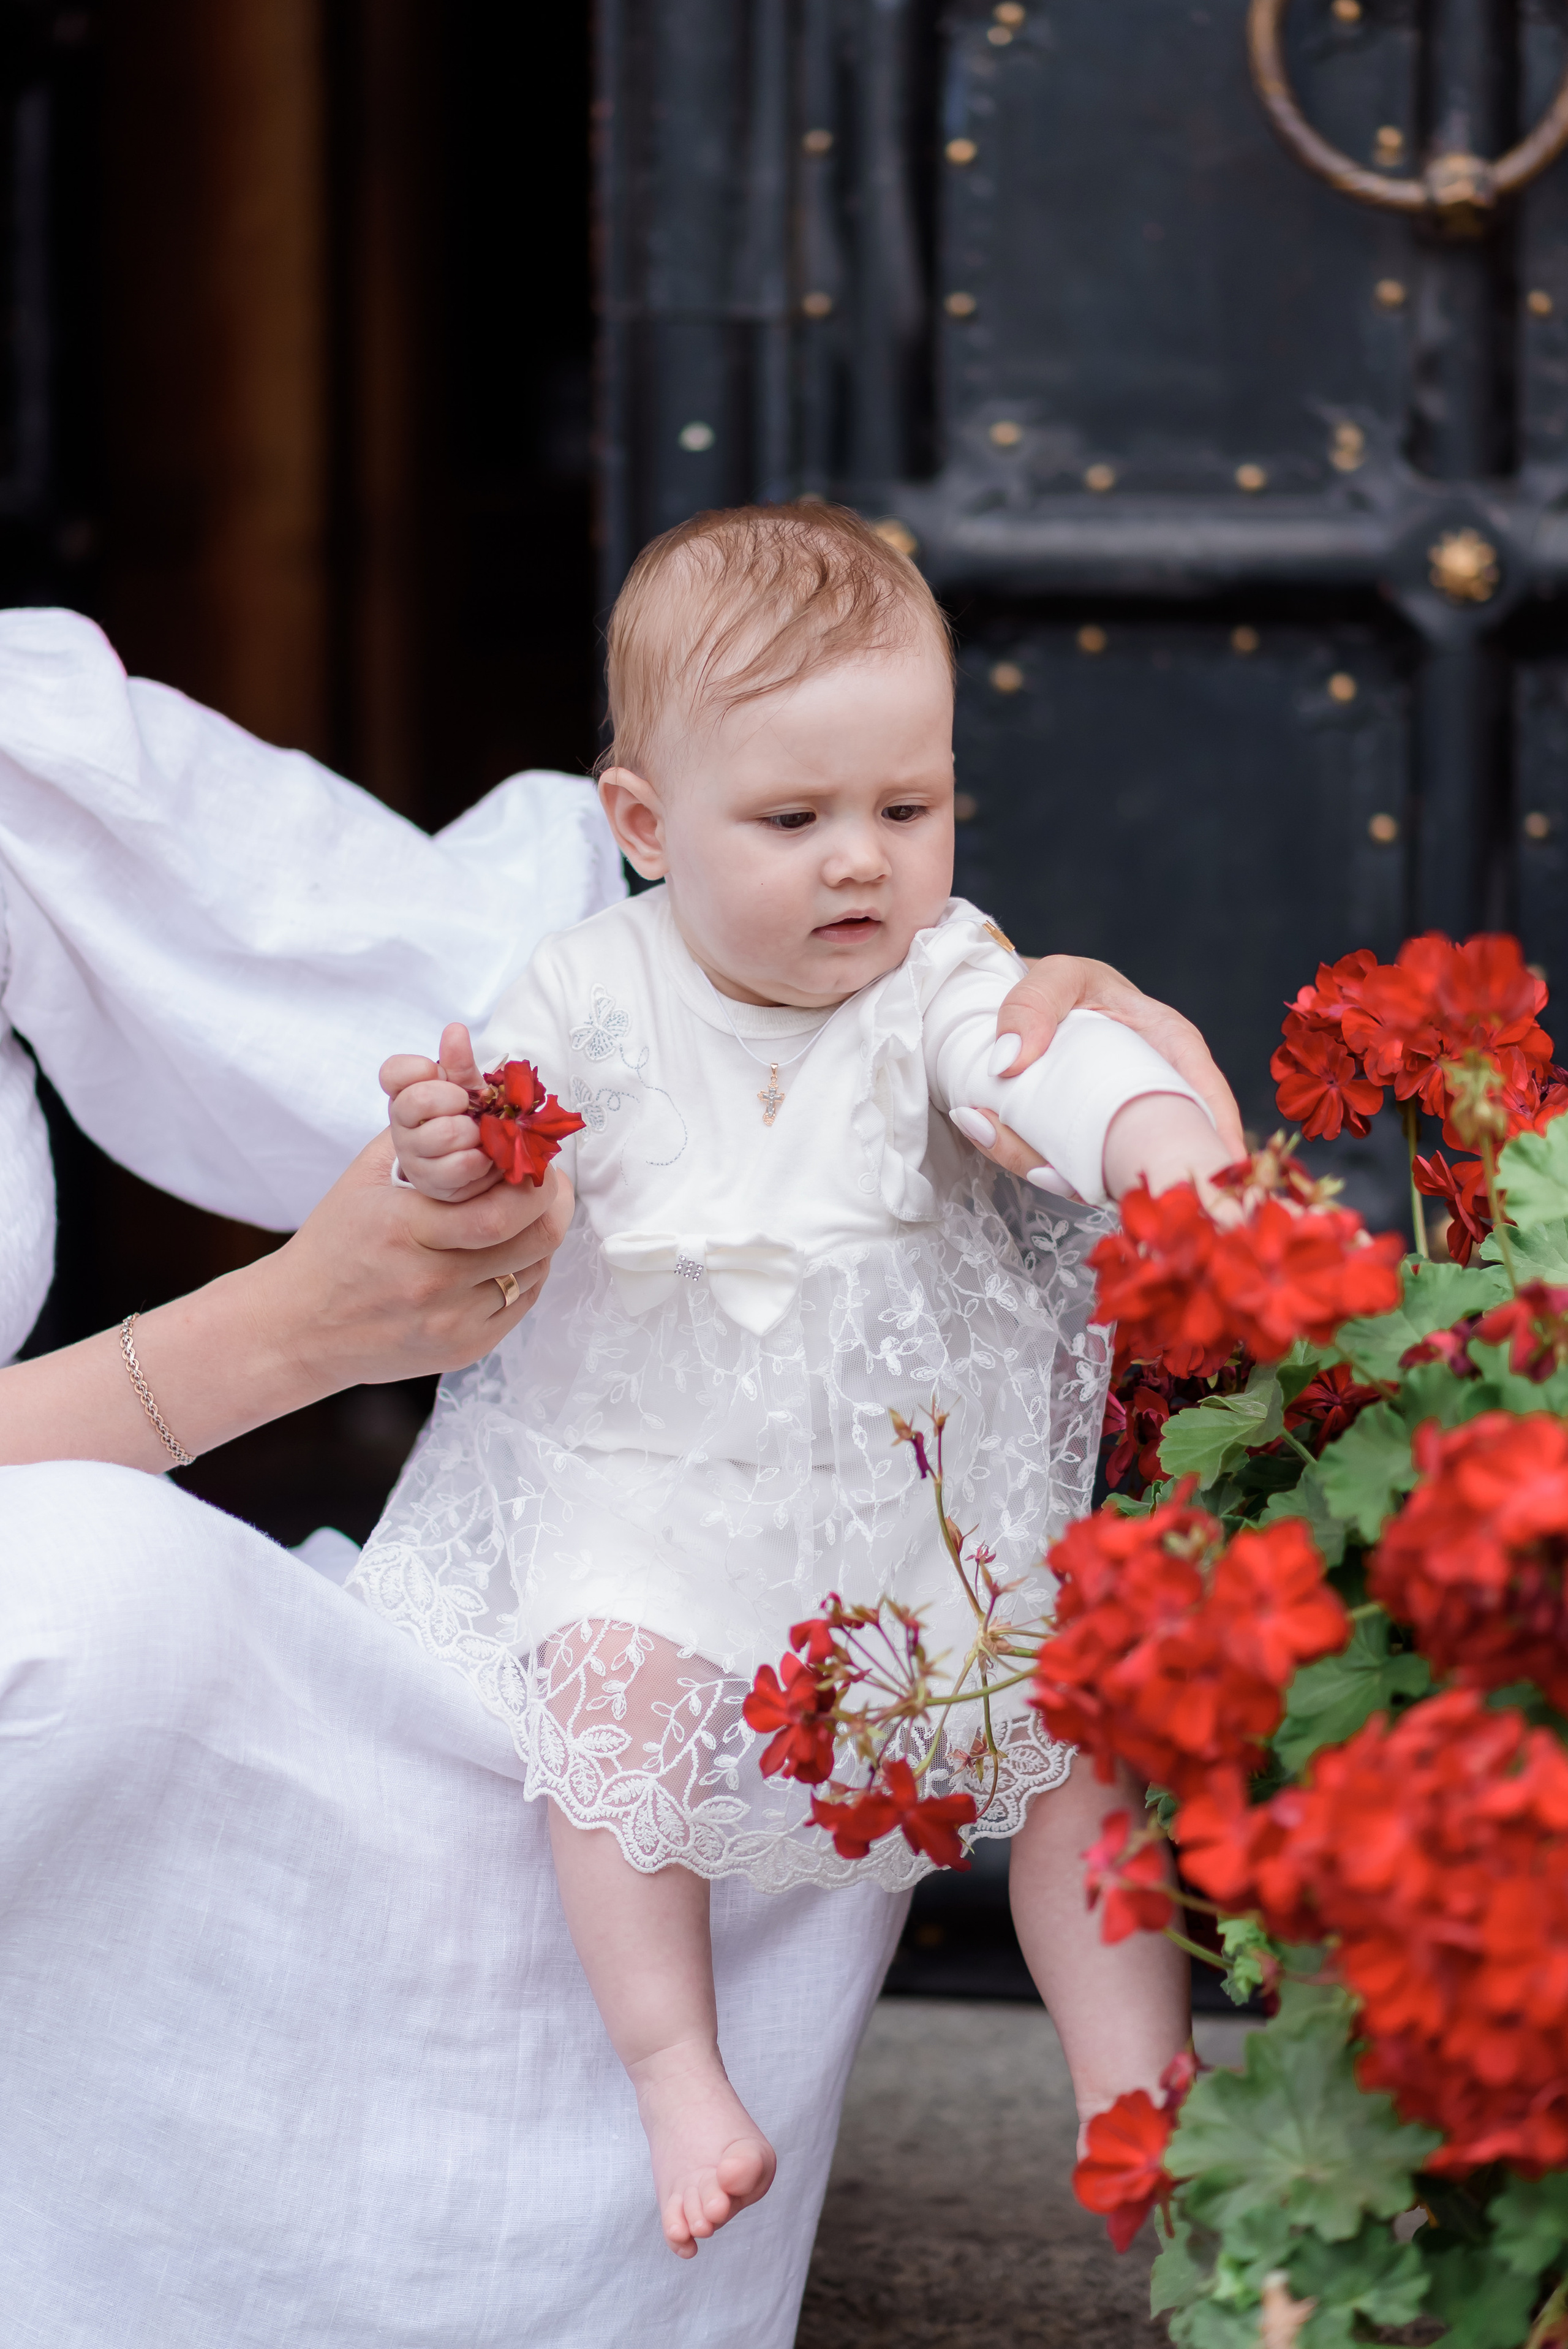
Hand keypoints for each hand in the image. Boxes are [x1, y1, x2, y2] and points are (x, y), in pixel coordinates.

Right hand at [0, 1129, 575, 1470]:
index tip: (535, 1153)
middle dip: (552, 1199)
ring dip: (542, 1235)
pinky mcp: (462, 1348)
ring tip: (532, 1210)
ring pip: (535, 1270)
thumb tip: (459, 1067)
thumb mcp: (363, 1180)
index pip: (502, 1203)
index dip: (535, 1174)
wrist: (297, 1328)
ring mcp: (448, 1320)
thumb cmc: (332, 1243)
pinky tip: (511, 1251)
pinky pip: (521, 1303)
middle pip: (532, 1237)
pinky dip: (526, 1271)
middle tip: (549, 1178)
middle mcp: (430, 1279)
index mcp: (403, 1228)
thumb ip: (414, 1131)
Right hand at [382, 1021, 496, 1202]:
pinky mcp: (431, 1183)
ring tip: (479, 1133)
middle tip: (468, 1105)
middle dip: (454, 1099)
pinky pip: (459, 1166)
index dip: (418, 1069)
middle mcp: (402, 1124)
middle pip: (417, 1100)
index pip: (391, 1072)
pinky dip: (481, 1159)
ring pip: (443, 1134)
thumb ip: (458, 1061)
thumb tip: (454, 1030)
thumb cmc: (470, 1116)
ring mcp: (413, 1155)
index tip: (438, 1073)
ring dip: (473, 1132)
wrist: (484, 1157)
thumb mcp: (466, 1085)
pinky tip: (484, 1156)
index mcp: (405, 1093)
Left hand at [955, 955, 1244, 1183]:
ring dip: (1042, 1167)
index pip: (1206, 1095)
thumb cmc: (1063, 986)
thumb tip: (1009, 1061)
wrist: (1023, 1002)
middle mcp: (1148, 1095)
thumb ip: (1035, 1003)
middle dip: (1115, 1176)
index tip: (1218, 1168)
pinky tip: (980, 1128)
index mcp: (1168, 1046)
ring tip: (986, 1128)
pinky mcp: (1078, 1145)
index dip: (1218, 1137)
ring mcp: (1113, 1128)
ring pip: (1096, 1171)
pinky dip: (1017, 1155)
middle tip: (1055, 1174)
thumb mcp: (1059, 975)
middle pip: (1149, 1151)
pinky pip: (1056, 1166)